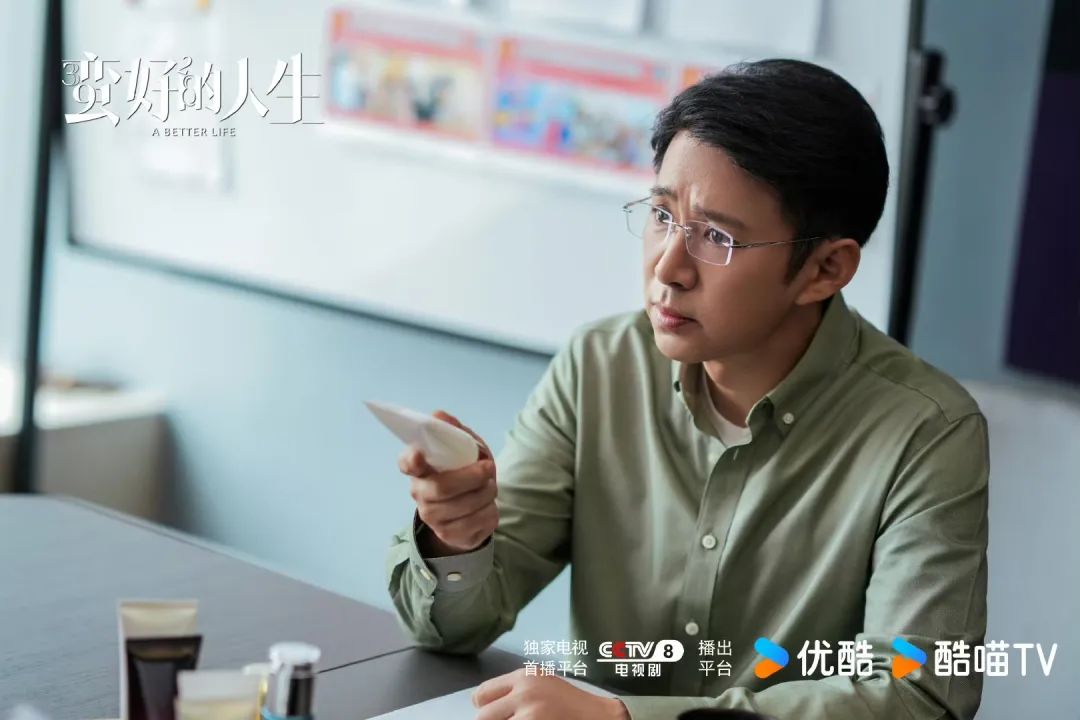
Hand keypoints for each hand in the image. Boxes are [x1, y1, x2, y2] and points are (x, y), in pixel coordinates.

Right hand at [398, 411, 497, 555]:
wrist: (472, 506)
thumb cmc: (464, 469)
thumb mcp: (464, 446)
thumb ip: (453, 430)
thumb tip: (439, 415)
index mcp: (418, 467)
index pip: (407, 463)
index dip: (411, 460)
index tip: (419, 454)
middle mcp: (420, 493)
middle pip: (443, 487)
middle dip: (472, 477)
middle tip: (490, 469)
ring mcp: (432, 517)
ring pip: (464, 507)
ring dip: (486, 493)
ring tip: (489, 486)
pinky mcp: (449, 535)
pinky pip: (477, 523)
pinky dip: (491, 511)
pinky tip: (487, 506)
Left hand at [472, 669, 628, 719]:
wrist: (599, 717)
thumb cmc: (571, 705)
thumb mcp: (541, 685)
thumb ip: (515, 691)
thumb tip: (483, 707)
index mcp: (523, 677)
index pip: (482, 694)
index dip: (483, 709)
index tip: (492, 716)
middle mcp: (524, 693)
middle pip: (483, 717)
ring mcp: (530, 715)